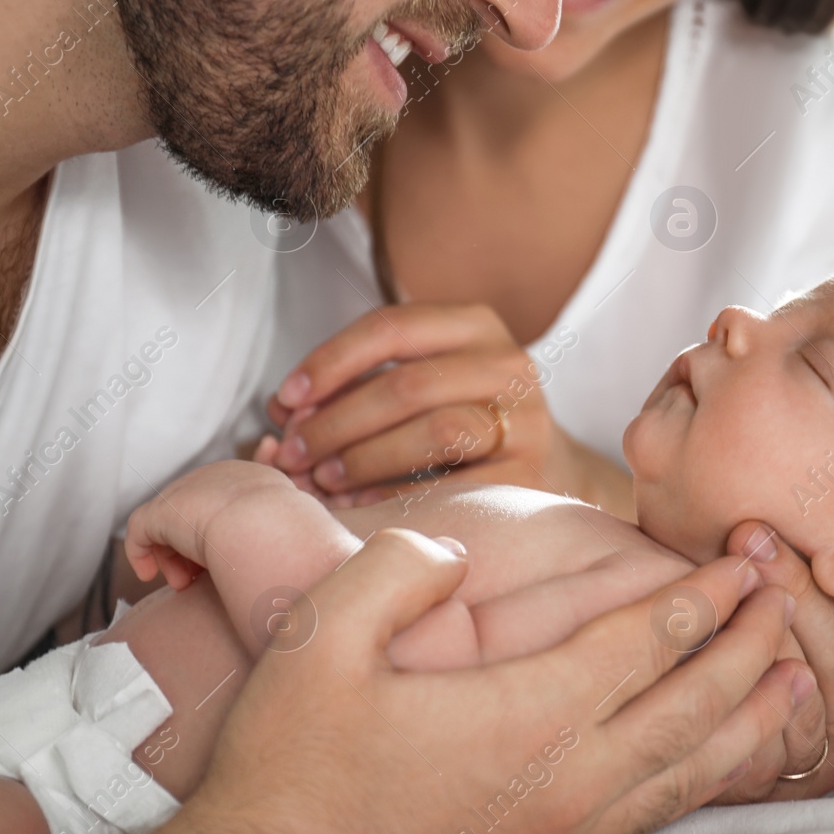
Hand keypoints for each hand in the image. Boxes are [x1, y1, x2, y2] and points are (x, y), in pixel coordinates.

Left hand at [124, 460, 300, 589]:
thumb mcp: (290, 530)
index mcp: (253, 479)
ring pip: (167, 523)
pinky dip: (141, 554)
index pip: (222, 504)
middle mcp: (218, 477)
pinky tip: (149, 575)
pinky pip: (141, 530)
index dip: (218, 535)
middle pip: (193, 512)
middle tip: (195, 579)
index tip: (223, 564)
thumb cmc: (288, 539)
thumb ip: (277, 533)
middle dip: (191, 549)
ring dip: (171, 556)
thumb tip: (285, 560)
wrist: (270, 529)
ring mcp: (189, 490)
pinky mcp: (163, 511)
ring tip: (182, 583)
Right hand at [159, 530, 812, 833]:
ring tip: (795, 679)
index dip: (702, 596)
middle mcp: (566, 784)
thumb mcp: (319, 638)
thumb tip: (457, 555)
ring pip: (690, 772)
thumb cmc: (289, 769)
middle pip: (693, 705)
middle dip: (749, 643)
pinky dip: (705, 776)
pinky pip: (654, 816)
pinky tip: (713, 759)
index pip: (646, 643)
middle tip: (786, 595)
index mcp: (524, 718)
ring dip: (750, 717)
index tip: (740, 560)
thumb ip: (400, 567)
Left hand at [261, 303, 629, 511]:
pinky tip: (358, 508)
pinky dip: (396, 497)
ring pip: (435, 431)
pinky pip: (455, 487)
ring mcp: (526, 420)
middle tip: (292, 453)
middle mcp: (509, 364)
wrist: (552, 475)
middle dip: (337, 422)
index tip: (284, 401)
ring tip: (323, 479)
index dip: (329, 362)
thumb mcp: (423, 383)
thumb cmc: (463, 423)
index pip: (390, 327)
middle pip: (406, 384)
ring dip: (364, 458)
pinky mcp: (530, 477)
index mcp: (476, 325)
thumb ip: (358, 385)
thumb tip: (280, 411)